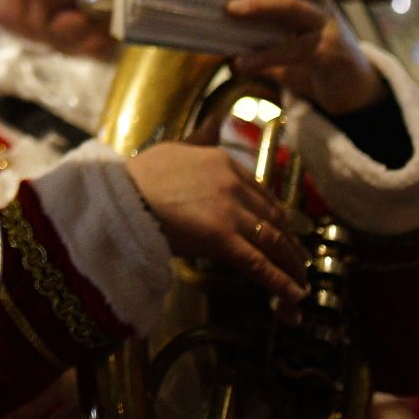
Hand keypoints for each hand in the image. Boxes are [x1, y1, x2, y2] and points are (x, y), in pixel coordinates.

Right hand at [127, 142, 308, 304]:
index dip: (277, 215)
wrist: (118, 196)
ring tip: (300, 282)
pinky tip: (293, 295)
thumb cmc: (137, 176)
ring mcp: (230, 212)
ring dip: (291, 265)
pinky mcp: (222, 239)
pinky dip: (281, 281)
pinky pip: (259, 263)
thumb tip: (215, 122)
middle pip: (274, 217)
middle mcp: (233, 184)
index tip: (284, 228)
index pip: (262, 191)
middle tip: (298, 259)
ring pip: (273, 241)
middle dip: (290, 241)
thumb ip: (199, 140)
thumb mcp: (173, 148)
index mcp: (222, 161)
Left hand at [225, 0, 382, 116]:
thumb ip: (256, 30)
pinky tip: (236, 66)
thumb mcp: (285, 39)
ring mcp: (327, 29)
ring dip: (261, 5)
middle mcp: (321, 7)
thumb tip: (208, 24)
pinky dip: (261, 58)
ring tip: (230, 9)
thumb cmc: (308, 59)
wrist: (351, 93)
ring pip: (295, 8)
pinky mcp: (329, 56)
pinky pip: (292, 51)